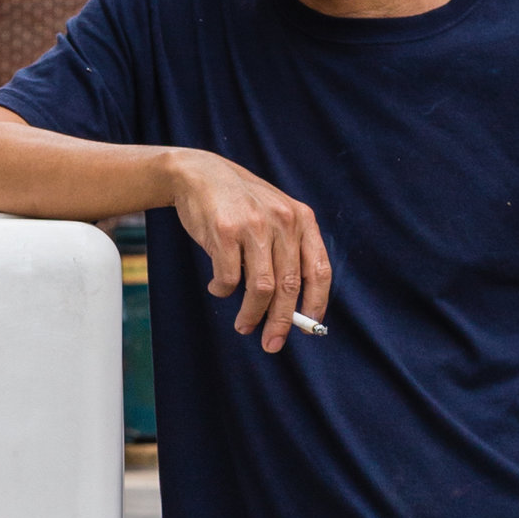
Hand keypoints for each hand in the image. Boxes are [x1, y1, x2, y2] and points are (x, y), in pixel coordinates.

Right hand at [164, 151, 331, 352]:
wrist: (199, 174)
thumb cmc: (238, 203)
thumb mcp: (273, 215)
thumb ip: (286, 250)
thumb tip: (291, 305)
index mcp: (301, 219)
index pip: (319, 270)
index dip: (317, 303)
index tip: (311, 327)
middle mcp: (283, 222)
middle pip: (289, 285)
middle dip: (282, 322)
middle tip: (272, 343)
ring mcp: (254, 226)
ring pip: (261, 288)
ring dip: (252, 314)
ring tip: (244, 325)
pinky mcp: (225, 231)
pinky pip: (228, 278)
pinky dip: (222, 290)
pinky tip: (217, 287)